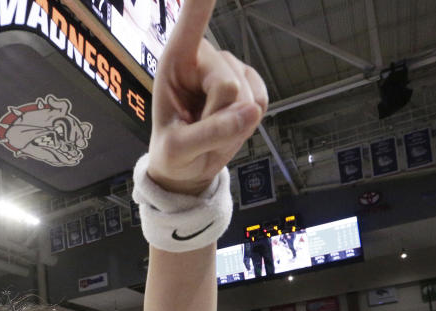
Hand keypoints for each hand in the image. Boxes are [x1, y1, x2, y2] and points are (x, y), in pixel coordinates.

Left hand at [147, 0, 266, 193]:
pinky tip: (228, 125)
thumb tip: (250, 112)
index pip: (191, 20)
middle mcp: (204, 57)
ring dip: (231, 125)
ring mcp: (229, 68)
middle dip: (217, 119)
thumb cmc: (173, 153)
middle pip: (227, 87)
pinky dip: (247, 125)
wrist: (187, 166)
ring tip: (209, 130)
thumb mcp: (178, 151)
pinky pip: (262, 103)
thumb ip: (208, 134)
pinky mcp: (250, 82)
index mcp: (175, 61)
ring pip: (247, 99)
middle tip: (197, 132)